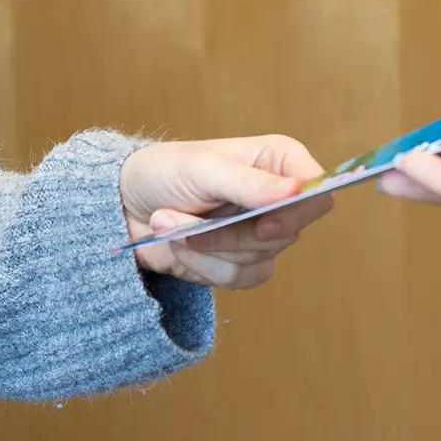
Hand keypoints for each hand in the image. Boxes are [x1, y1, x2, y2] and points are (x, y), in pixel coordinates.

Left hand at [120, 135, 330, 288]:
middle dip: (232, 233)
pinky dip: (203, 266)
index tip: (262, 220)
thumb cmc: (162, 171)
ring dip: (207, 248)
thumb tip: (297, 190)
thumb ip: (249, 182)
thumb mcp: (201, 168)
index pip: (318, 191)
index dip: (298, 211)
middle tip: (192, 219)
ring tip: (171, 224)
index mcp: (278, 161)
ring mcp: (259, 233)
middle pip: (287, 233)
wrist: (122, 206)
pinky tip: (179, 246)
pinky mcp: (239, 263)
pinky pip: (239, 280)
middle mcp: (277, 198)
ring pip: (260, 260)